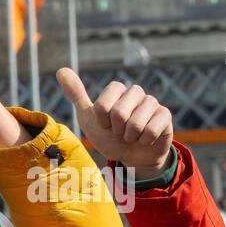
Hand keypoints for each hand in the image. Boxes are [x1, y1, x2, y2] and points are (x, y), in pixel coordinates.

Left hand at [57, 68, 173, 176]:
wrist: (130, 156)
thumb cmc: (109, 136)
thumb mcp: (89, 118)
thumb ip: (76, 95)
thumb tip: (61, 70)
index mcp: (118, 90)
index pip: (103, 105)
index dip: (102, 121)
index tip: (105, 124)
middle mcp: (136, 93)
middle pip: (119, 113)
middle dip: (116, 130)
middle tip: (119, 131)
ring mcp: (152, 103)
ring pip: (135, 123)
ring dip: (129, 137)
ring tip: (131, 136)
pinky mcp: (165, 116)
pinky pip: (151, 130)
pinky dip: (144, 141)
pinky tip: (145, 139)